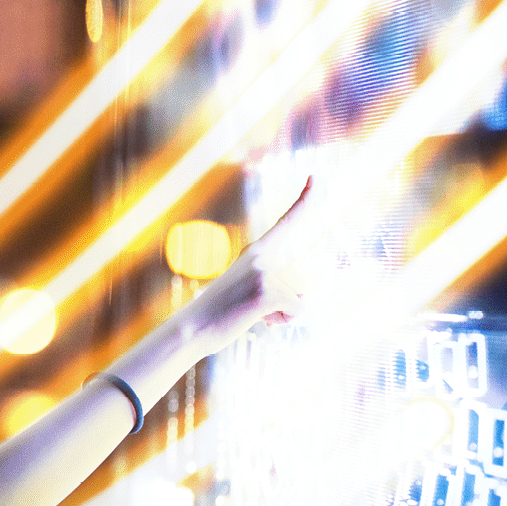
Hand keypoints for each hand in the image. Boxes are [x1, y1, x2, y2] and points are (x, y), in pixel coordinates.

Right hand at [184, 177, 310, 350]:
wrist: (192, 328)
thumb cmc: (220, 312)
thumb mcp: (246, 287)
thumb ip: (273, 285)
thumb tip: (305, 299)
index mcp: (256, 250)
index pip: (287, 221)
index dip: (306, 199)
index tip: (315, 177)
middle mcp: (261, 255)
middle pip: (305, 275)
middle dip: (293, 300)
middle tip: (258, 306)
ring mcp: (264, 271)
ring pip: (301, 297)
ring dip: (284, 312)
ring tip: (253, 313)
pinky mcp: (268, 292)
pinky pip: (297, 309)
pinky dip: (284, 320)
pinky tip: (261, 319)